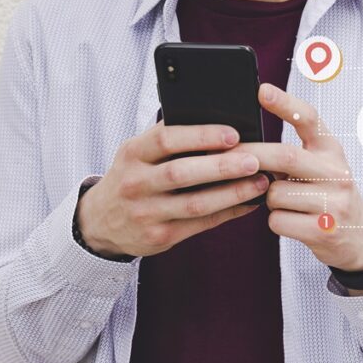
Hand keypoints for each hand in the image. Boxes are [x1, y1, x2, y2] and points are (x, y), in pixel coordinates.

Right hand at [77, 122, 269, 257]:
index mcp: (132, 153)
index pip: (165, 139)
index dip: (201, 136)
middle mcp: (136, 183)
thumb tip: (221, 127)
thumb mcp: (138, 153)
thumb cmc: (133, 177)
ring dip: (232, 193)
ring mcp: (146, 212)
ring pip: (195, 203)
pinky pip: (201, 224)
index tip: (233, 133)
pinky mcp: (160, 236)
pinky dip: (228, 213)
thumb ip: (168, 141)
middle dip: (222, 166)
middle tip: (255, 160)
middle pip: (182, 173)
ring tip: (260, 183)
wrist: (101, 221)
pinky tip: (249, 203)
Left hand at [239, 84, 362, 271]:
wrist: (360, 238)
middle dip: (250, 156)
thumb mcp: (322, 168)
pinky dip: (275, 221)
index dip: (285, 104)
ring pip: (275, 193)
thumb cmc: (328, 197)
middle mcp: (336, 173)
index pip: (310, 120)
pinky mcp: (323, 230)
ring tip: (284, 203)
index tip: (262, 91)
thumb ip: (293, 154)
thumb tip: (244, 148)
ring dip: (267, 198)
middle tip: (225, 156)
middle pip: (284, 156)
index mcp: (332, 151)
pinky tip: (290, 221)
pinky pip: (277, 220)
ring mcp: (333, 203)